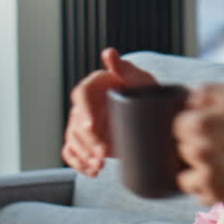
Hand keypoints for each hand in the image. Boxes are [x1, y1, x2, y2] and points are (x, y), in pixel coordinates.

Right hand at [61, 48, 156, 175]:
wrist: (152, 114)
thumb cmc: (145, 91)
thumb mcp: (140, 79)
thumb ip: (125, 68)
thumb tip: (109, 53)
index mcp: (94, 86)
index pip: (81, 95)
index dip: (84, 111)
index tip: (92, 127)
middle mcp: (84, 105)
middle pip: (76, 122)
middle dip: (88, 140)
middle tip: (103, 153)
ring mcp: (83, 124)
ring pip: (73, 139)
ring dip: (84, 154)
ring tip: (99, 165)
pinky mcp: (86, 141)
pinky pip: (72, 152)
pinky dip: (78, 163)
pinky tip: (92, 171)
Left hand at [175, 84, 223, 204]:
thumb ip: (206, 92)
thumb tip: (187, 103)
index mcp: (199, 124)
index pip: (180, 126)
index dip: (197, 124)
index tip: (215, 128)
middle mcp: (198, 151)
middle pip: (184, 150)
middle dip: (200, 147)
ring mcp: (207, 176)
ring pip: (188, 175)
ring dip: (202, 170)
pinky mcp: (219, 195)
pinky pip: (201, 194)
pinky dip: (212, 189)